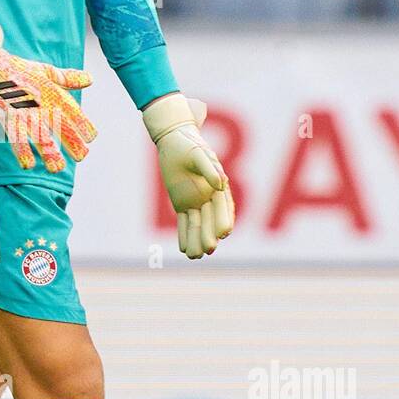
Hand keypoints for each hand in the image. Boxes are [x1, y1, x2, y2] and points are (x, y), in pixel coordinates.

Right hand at [0, 24, 96, 171]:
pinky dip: (21, 150)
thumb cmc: (21, 69)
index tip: (91, 137)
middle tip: (81, 157)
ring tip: (57, 168)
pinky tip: (28, 165)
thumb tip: (90, 79)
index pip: (72, 110)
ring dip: (49, 152)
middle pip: (60, 126)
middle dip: (72, 142)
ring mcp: (24, 111)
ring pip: (39, 135)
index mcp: (52, 92)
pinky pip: (15, 136)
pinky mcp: (8, 116)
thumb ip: (69, 78)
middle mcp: (41, 103)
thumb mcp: (47, 71)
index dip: (83, 124)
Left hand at [143, 92, 234, 258]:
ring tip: (195, 256)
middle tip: (208, 250)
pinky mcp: (183, 204)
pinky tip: (184, 249)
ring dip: (197, 240)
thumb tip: (220, 183)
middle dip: (209, 235)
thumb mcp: (198, 154)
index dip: (223, 219)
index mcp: (218, 185)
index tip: (224, 233)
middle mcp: (209, 197)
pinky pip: (184, 223)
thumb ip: (209, 169)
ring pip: (198, 225)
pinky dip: (184, 235)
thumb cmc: (189, 145)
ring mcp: (196, 202)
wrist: (175, 142)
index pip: (223, 206)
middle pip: (211, 220)